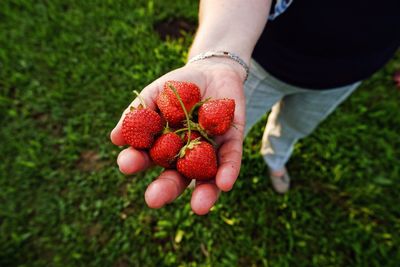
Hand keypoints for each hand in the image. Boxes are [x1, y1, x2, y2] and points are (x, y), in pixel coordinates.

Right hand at [110, 59, 245, 214]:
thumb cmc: (179, 86)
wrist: (212, 71)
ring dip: (203, 194)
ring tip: (198, 208)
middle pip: (175, 177)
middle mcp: (185, 155)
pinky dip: (228, 171)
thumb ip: (139, 113)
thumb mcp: (156, 93)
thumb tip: (115, 137)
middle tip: (152, 200)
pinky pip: (231, 159)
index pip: (147, 158)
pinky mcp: (232, 143)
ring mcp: (209, 151)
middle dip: (165, 189)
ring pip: (205, 177)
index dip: (136, 162)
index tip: (126, 164)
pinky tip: (224, 183)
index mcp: (162, 146)